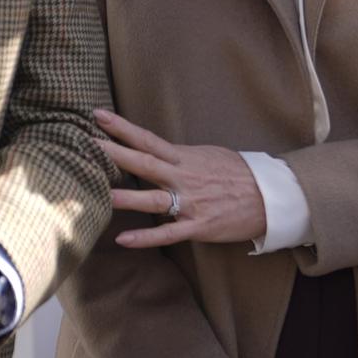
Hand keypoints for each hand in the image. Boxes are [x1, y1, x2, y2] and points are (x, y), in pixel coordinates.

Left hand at [95, 107, 266, 248]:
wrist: (271, 197)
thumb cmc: (241, 174)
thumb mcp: (211, 156)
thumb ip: (182, 156)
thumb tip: (158, 152)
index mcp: (186, 158)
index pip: (148, 139)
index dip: (122, 128)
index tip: (97, 116)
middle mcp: (184, 177)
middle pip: (143, 162)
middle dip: (114, 153)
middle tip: (86, 143)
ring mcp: (190, 202)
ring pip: (153, 199)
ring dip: (126, 197)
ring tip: (100, 193)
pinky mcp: (198, 226)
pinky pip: (168, 233)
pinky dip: (145, 238)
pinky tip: (123, 240)